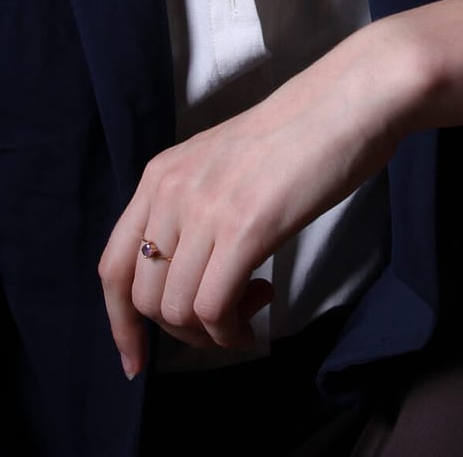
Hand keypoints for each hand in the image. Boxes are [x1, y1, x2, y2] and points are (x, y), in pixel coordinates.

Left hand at [97, 27, 407, 377]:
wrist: (349, 100)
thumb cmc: (299, 134)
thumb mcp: (221, 163)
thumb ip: (192, 206)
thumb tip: (182, 274)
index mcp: (161, 174)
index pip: (112, 266)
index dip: (120, 323)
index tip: (137, 361)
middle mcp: (172, 190)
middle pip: (145, 298)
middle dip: (182, 330)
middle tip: (229, 315)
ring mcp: (207, 207)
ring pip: (177, 310)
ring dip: (213, 331)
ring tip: (252, 305)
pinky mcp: (246, 226)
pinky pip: (214, 307)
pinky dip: (232, 330)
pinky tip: (261, 307)